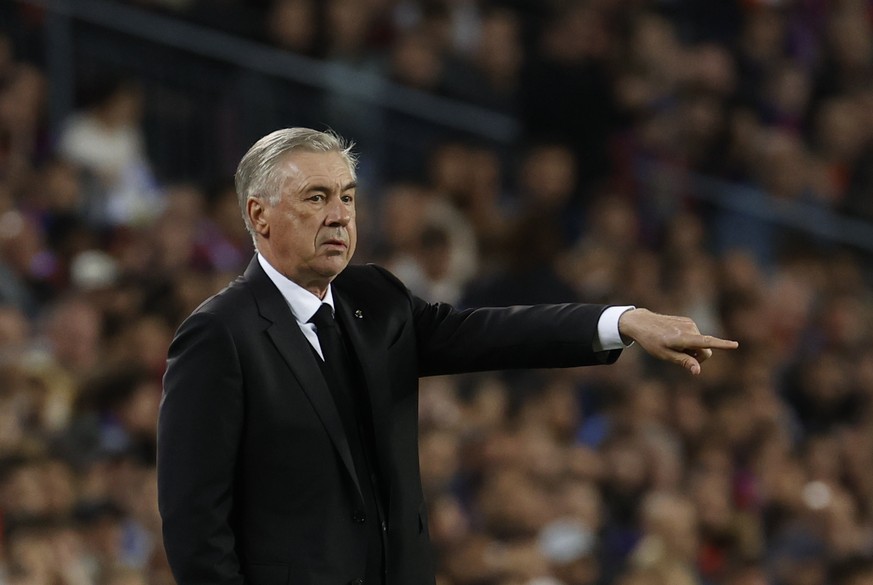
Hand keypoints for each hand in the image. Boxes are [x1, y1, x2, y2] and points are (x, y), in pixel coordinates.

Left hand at [618, 308, 737, 374]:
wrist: (643, 322)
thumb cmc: (652, 342)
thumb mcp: (665, 355)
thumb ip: (684, 362)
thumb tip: (698, 371)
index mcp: (682, 338)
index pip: (706, 342)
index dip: (722, 345)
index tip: (735, 345)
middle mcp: (689, 329)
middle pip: (706, 350)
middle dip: (699, 357)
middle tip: (680, 356)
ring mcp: (689, 323)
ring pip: (701, 343)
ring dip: (692, 348)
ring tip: (674, 344)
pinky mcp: (688, 321)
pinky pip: (697, 336)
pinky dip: (690, 341)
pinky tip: (675, 338)